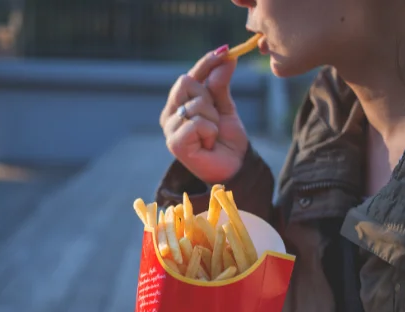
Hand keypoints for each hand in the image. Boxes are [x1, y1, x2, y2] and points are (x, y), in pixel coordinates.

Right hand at [160, 47, 248, 184]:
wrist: (234, 167)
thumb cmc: (227, 140)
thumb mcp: (226, 107)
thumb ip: (221, 85)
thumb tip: (227, 57)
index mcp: (178, 104)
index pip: (189, 75)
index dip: (205, 63)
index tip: (225, 51)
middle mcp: (170, 115)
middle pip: (186, 82)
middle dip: (209, 97)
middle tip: (215, 118)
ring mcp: (169, 130)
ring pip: (195, 104)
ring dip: (213, 119)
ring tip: (212, 136)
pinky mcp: (175, 144)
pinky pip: (197, 122)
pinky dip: (210, 131)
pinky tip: (209, 144)